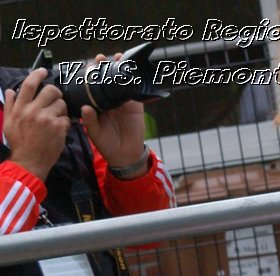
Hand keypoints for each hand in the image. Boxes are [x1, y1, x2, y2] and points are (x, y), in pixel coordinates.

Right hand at [2, 69, 69, 180]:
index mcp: (21, 107)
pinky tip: (60, 129)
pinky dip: (65, 123)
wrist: (30, 162)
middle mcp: (34, 111)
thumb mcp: (8, 123)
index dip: (38, 74)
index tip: (44, 71)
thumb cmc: (18, 143)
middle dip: (55, 93)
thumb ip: (10, 105)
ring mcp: (47, 119)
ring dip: (61, 109)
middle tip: (56, 98)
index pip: (29, 84)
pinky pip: (66, 119)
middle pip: (50, 90)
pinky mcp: (58, 129)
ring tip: (57, 117)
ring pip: (61, 104)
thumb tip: (10, 91)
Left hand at [80, 55, 146, 171]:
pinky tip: (132, 69)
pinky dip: (134, 79)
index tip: (89, 66)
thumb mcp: (95, 134)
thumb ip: (90, 122)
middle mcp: (108, 99)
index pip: (92, 85)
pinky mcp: (135, 105)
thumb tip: (85, 109)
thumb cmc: (107, 144)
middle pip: (106, 78)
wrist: (125, 155)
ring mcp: (122, 101)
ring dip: (119, 67)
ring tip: (117, 57)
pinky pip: (135, 90)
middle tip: (101, 59)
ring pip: (120, 80)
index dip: (91, 75)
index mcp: (96, 103)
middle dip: (104, 66)